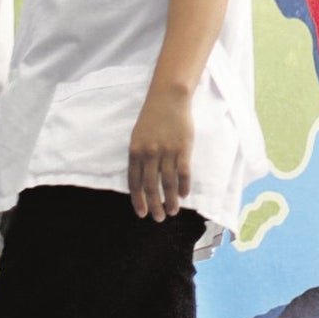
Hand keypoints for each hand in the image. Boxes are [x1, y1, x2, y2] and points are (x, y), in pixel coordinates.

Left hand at [127, 88, 193, 221]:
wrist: (168, 99)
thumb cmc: (151, 117)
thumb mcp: (137, 136)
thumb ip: (138, 156)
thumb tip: (140, 179)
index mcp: (135, 150)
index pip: (134, 181)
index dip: (137, 199)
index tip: (141, 213)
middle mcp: (149, 153)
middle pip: (150, 186)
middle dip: (154, 205)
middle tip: (158, 218)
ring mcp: (166, 152)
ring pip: (168, 183)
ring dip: (170, 200)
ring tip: (172, 211)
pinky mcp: (183, 149)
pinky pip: (183, 173)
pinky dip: (183, 186)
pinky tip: (184, 195)